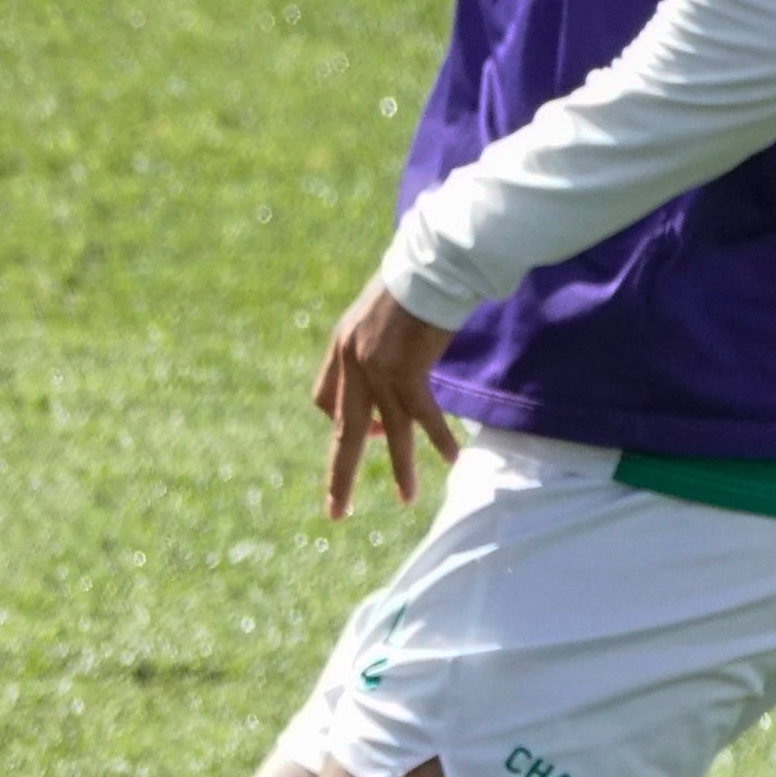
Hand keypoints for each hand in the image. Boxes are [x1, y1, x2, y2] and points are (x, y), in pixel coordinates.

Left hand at [312, 287, 459, 517]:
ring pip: (387, 434)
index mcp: (340, 348)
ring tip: (406, 502)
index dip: (345, 423)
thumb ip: (374, 346)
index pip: (326, 401)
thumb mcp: (376, 315)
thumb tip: (391, 369)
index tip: (373, 432)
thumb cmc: (411, 282)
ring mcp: (379, 370)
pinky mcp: (409, 371)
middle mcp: (352, 364)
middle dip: (340, 476)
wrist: (430, 264)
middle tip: (336, 512)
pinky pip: (423, 416)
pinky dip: (437, 437)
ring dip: (398, 470)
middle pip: (342, 433)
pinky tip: (450, 458)